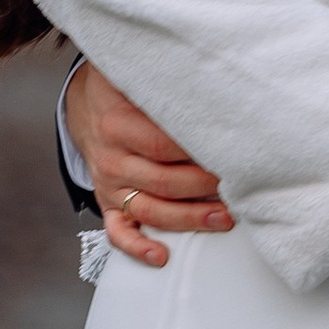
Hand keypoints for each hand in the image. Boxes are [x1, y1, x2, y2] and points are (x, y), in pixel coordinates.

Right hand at [65, 60, 231, 268]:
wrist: (89, 102)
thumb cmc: (128, 87)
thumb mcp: (139, 73)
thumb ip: (170, 79)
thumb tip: (217, 82)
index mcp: (118, 122)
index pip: (162, 144)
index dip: (198, 153)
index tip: (231, 154)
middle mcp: (111, 156)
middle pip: (163, 181)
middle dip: (205, 187)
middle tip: (239, 186)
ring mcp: (109, 182)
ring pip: (149, 208)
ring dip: (188, 218)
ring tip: (224, 218)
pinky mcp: (108, 201)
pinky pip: (118, 231)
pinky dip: (138, 247)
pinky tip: (161, 256)